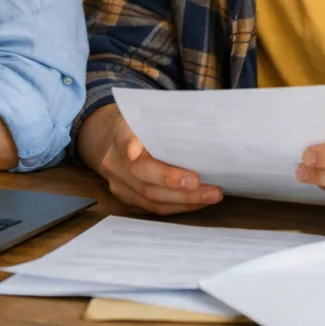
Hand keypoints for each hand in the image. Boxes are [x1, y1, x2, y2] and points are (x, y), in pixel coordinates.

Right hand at [78, 104, 221, 214]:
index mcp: (120, 134)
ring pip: (150, 198)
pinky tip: (199, 201)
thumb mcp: (149, 118)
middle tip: (200, 183)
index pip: (124, 140)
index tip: (134, 151)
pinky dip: (180, 206)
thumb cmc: (142, 128)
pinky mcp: (127, 200)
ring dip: (184, 200)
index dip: (130, 146)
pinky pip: (154, 208)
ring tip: (210, 195)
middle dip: (173, 183)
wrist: (114, 142)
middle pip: (142, 177)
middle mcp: (114, 163)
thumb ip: (163, 123)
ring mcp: (119, 184)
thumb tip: (198, 131)